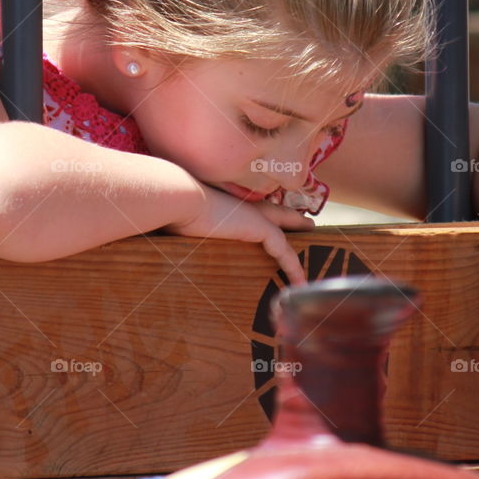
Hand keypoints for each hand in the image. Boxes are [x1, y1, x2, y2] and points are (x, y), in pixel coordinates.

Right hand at [164, 184, 313, 284]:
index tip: (273, 215)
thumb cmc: (172, 208)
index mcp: (228, 203)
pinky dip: (293, 266)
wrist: (180, 198)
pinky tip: (300, 281)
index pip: (251, 208)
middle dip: (293, 218)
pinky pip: (284, 251)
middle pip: (278, 213)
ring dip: (298, 240)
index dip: (263, 212)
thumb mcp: (181, 218)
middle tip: (308, 223)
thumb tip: (167, 236)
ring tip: (311, 249)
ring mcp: (255, 216)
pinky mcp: (260, 228)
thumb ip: (184, 224)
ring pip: (285, 231)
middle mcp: (245, 206)